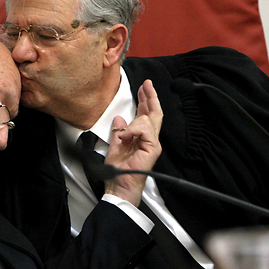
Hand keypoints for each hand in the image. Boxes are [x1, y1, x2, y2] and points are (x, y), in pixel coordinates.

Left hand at [104, 79, 162, 205]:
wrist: (119, 185)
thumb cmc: (117, 170)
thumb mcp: (114, 145)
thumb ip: (118, 132)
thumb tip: (119, 119)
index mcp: (140, 137)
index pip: (146, 114)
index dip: (145, 100)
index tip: (143, 87)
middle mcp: (149, 139)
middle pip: (154, 113)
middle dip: (150, 97)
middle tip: (147, 84)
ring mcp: (152, 144)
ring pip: (148, 120)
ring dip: (134, 122)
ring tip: (123, 134)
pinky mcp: (153, 148)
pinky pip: (145, 130)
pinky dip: (134, 130)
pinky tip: (126, 136)